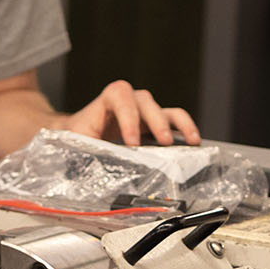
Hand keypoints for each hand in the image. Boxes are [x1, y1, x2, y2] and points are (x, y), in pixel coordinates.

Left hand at [62, 80, 199, 146]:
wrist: (75, 132)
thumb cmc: (76, 135)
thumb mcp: (77, 142)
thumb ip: (90, 151)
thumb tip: (101, 172)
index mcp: (105, 101)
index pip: (119, 96)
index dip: (128, 116)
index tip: (132, 142)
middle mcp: (128, 102)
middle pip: (145, 102)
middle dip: (155, 121)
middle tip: (162, 142)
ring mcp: (143, 112)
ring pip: (164, 109)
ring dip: (177, 124)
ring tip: (190, 141)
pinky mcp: (154, 123)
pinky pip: (174, 120)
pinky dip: (185, 128)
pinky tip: (194, 141)